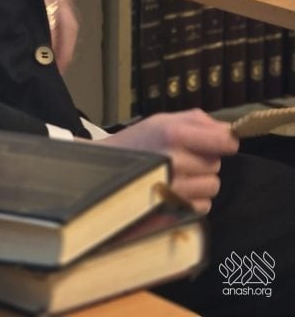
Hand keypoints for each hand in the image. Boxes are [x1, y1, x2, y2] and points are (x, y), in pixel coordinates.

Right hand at [99, 108, 238, 214]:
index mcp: (174, 134)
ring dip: (200, 182)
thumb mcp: (163, 120)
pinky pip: (202, 207)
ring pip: (212, 187)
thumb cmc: (137, 142)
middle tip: (181, 158)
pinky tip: (175, 191)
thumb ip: (198, 121)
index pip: (223, 141)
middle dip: (204, 161)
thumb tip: (229, 130)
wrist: (103, 172)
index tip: (220, 143)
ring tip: (177, 175)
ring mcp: (174, 190)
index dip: (225, 142)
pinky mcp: (172, 212)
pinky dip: (193, 200)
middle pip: (217, 164)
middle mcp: (175, 162)